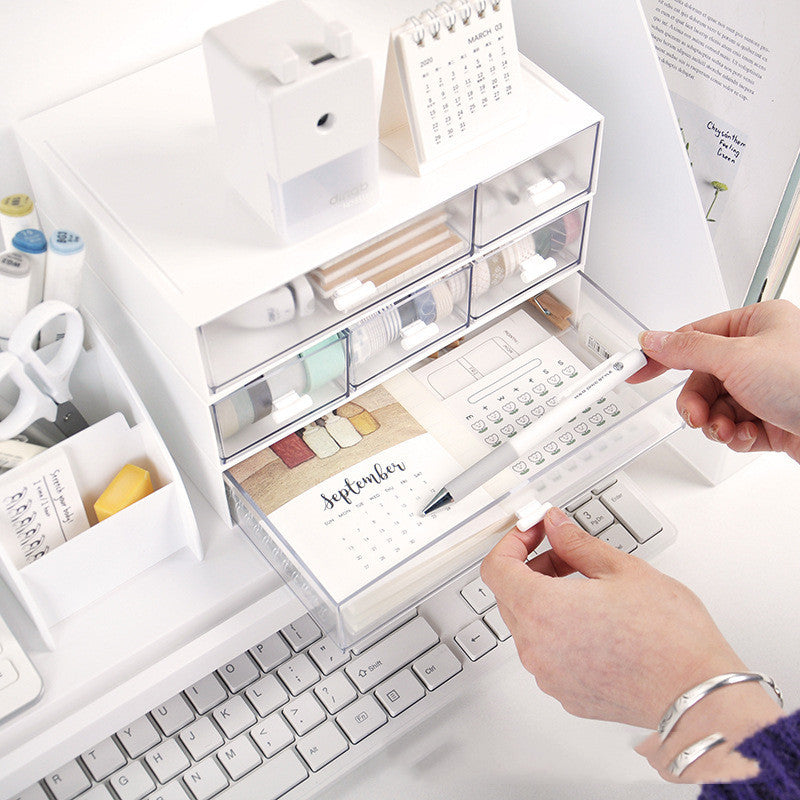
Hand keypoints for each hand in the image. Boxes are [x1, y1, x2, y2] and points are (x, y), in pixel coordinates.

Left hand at [480, 507, 782, 781]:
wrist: (699, 695)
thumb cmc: (671, 639)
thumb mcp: (623, 570)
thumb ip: (577, 543)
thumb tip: (556, 527)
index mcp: (542, 611)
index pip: (496, 568)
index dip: (512, 542)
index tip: (532, 532)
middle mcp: (537, 648)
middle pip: (510, 595)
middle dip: (531, 566)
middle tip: (564, 552)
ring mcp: (550, 676)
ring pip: (528, 624)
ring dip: (545, 598)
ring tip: (587, 586)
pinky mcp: (567, 694)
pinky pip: (547, 653)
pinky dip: (559, 630)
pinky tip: (593, 620)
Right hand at [630, 299, 799, 462]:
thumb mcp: (737, 359)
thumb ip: (688, 349)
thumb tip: (654, 339)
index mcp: (756, 325)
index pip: (695, 335)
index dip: (663, 353)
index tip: (635, 367)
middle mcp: (762, 354)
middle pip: (703, 377)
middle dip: (697, 401)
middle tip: (695, 415)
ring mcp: (767, 388)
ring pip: (716, 405)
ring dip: (715, 422)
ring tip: (726, 428)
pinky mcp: (773, 419)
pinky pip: (734, 425)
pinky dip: (734, 434)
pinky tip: (745, 435)